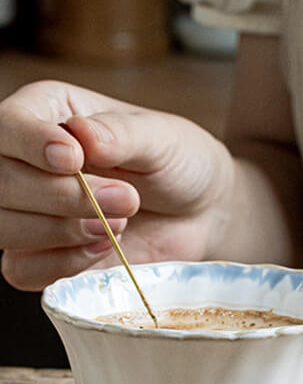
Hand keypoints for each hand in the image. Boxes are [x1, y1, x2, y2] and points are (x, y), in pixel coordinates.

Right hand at [0, 80, 232, 289]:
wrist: (201, 212)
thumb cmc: (178, 162)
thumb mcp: (161, 137)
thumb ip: (120, 133)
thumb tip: (81, 133)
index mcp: (46, 113)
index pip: (6, 125)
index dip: (29, 143)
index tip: (73, 159)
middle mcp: (25, 160)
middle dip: (61, 196)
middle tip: (126, 199)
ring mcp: (29, 211)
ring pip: (2, 226)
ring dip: (61, 231)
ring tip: (121, 221)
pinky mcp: (42, 255)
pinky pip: (21, 270)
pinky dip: (63, 263)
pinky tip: (104, 247)